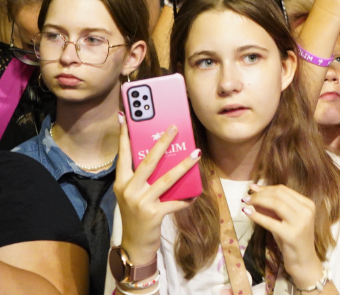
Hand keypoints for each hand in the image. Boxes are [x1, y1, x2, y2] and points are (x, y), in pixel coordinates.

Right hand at [114, 117, 199, 265]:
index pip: (122, 155)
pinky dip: (187, 197)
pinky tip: (196, 193)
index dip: (124, 136)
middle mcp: (129, 190)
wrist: (135, 244)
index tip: (125, 117)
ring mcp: (141, 202)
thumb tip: (161, 154)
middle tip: (174, 127)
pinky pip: (176, 202)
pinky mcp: (154, 214)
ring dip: (183, 166)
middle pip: (147, 162)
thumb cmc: (136, 214)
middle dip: (162, 143)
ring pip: (166, 179)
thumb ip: (140, 177)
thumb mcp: (131, 194)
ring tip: (196, 154)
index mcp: (121, 183)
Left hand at [239, 184, 322, 288]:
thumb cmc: (293, 241)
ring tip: (246, 203)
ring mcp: (300, 222)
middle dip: (260, 194)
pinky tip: (247, 213)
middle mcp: (306, 210)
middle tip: (247, 197)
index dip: (266, 188)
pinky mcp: (291, 234)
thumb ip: (273, 209)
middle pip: (279, 194)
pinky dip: (257, 215)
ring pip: (276, 203)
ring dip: (258, 201)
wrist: (304, 262)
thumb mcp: (285, 221)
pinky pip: (270, 221)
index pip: (284, 190)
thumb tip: (255, 195)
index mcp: (307, 204)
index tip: (252, 189)